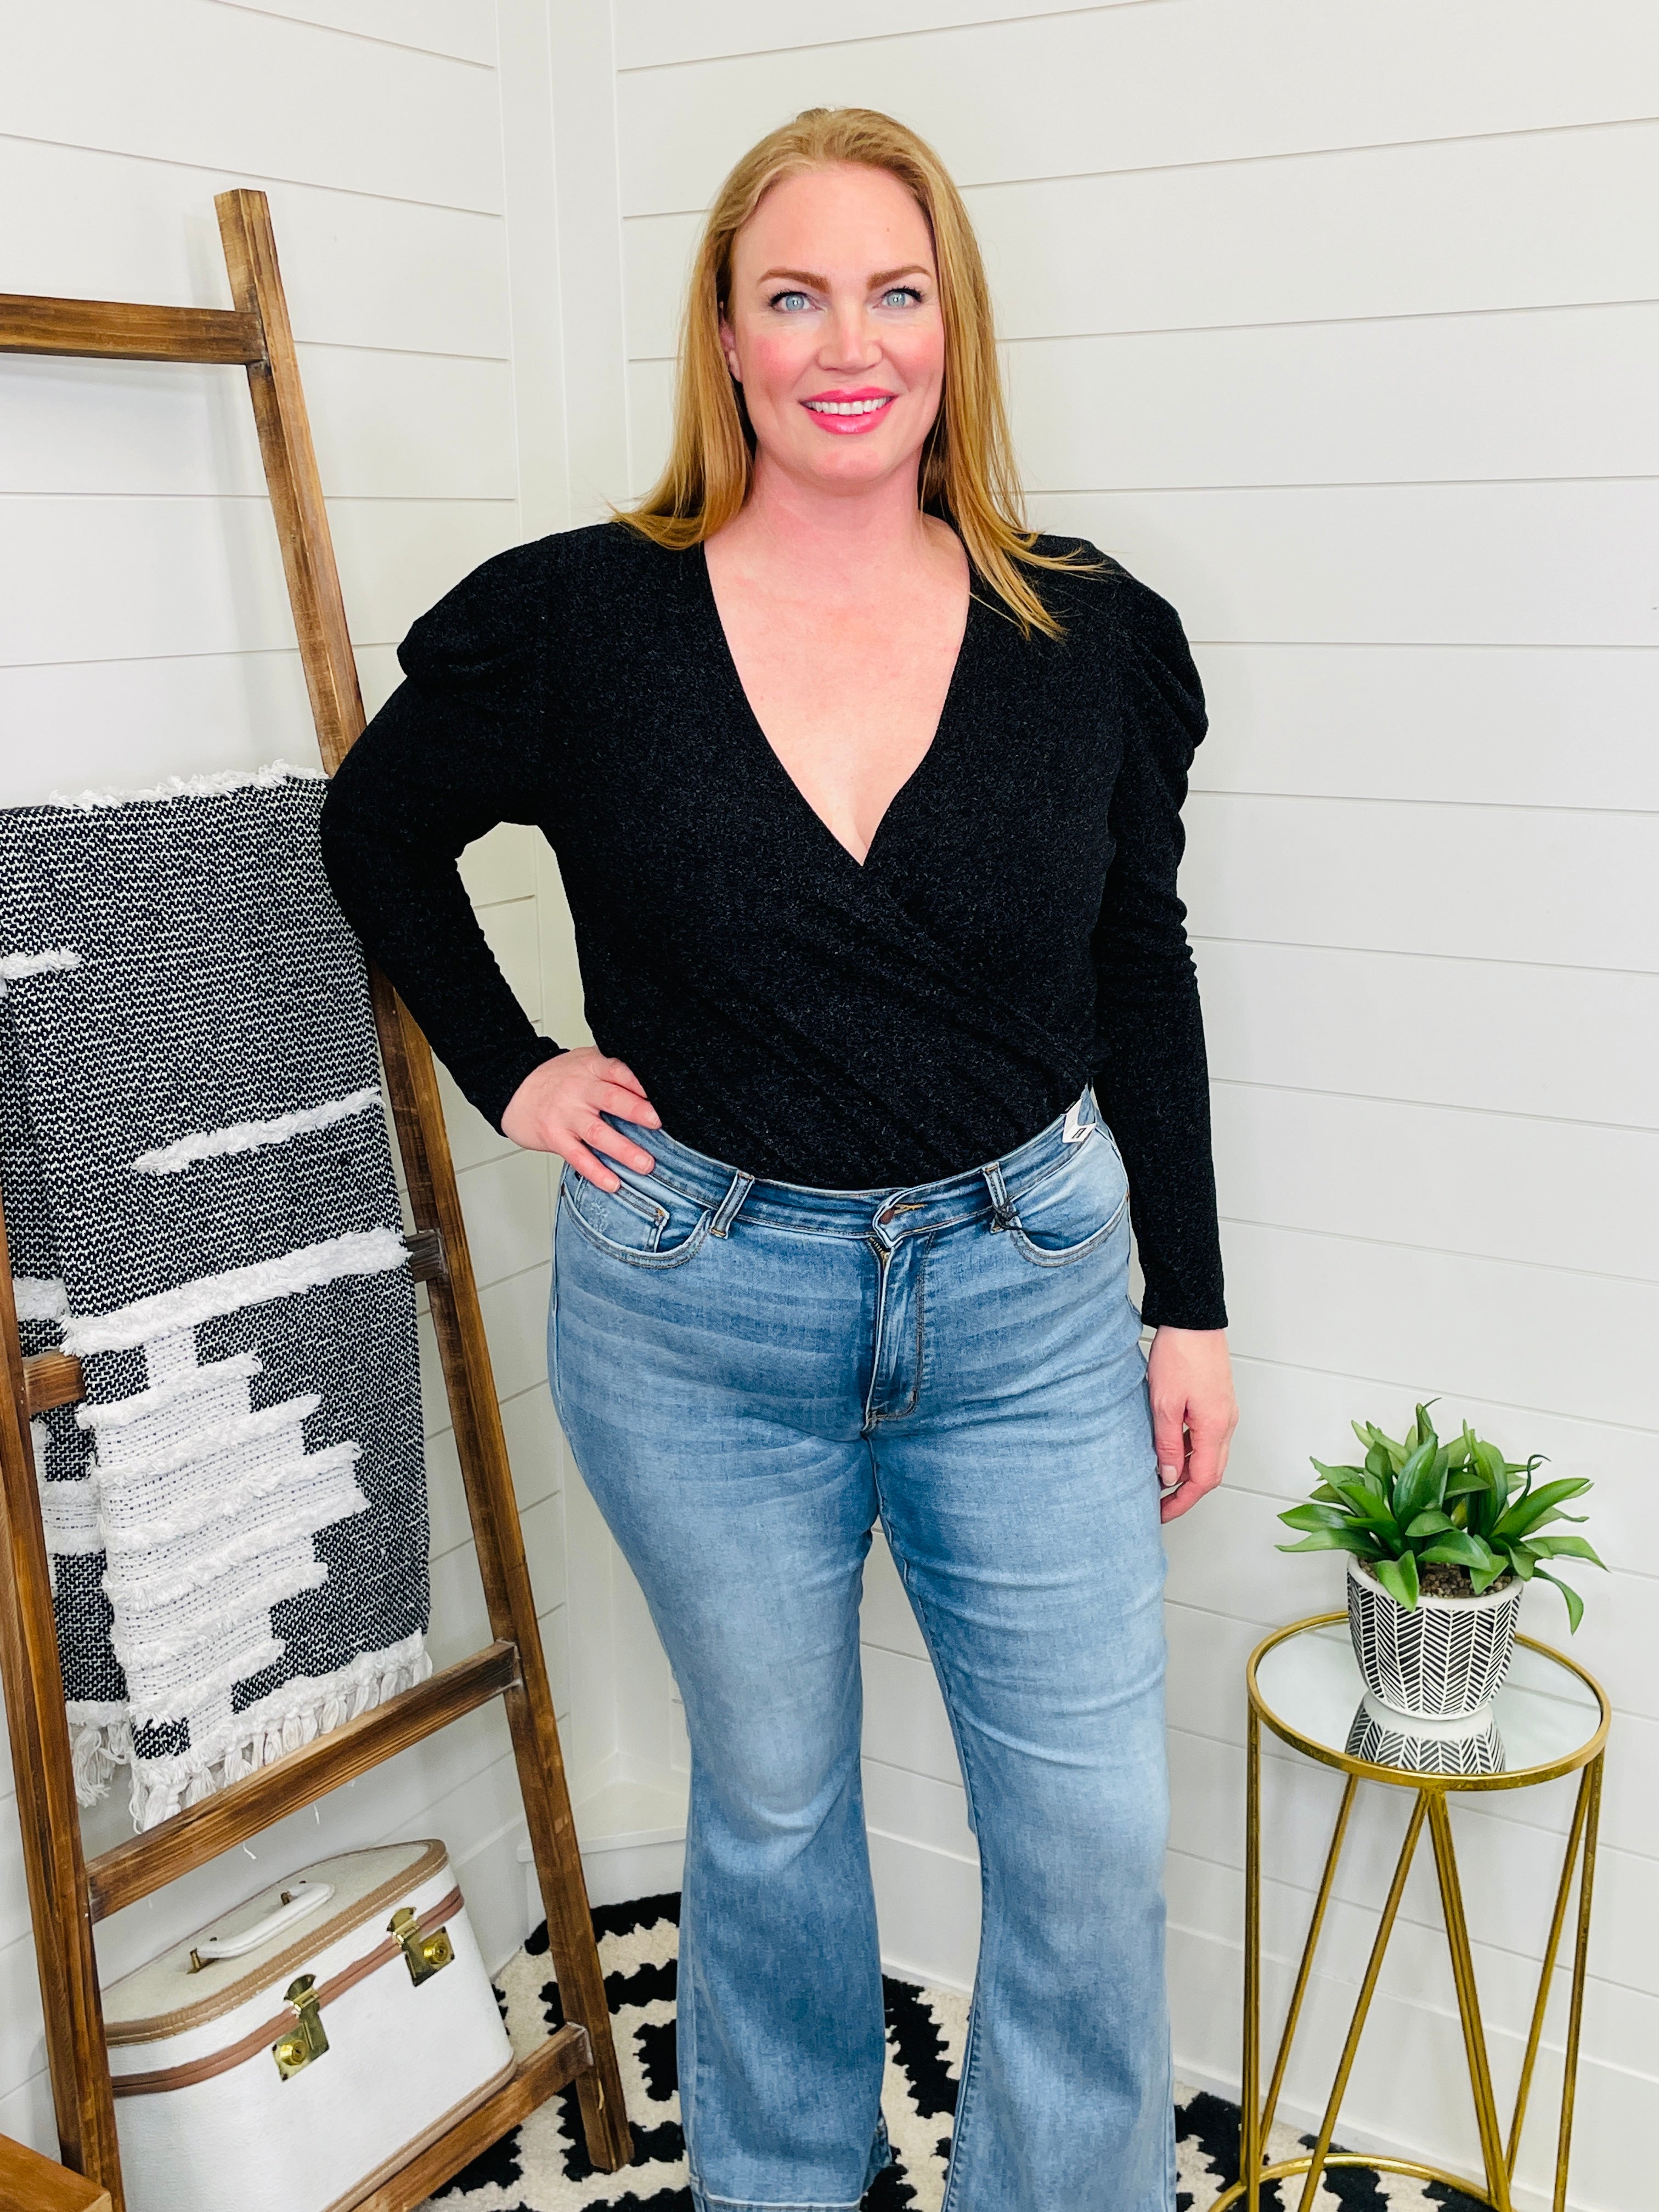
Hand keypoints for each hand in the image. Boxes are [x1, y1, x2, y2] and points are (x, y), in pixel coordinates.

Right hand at [500, 1047, 659, 1190]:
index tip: (662, 1094)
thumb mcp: (585, 1062)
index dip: (639, 1082)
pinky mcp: (555, 1136)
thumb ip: (613, 1069)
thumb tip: (655, 1084)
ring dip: (624, 1150)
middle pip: (612, 1099)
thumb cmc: (558, 1078)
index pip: (618, 1070)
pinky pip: (577, 1156)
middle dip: (637, 1112)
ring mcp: (566, 1115)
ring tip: (645, 1164)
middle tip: (659, 1123)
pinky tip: (613, 1182)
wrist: (514, 1087)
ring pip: (598, 1132)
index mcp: (592, 1067)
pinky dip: (596, 1171)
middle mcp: (579, 1089)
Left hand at [1146, 1326, 1236, 1522]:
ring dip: (1187, 1470)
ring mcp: (1225, 1412)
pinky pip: (1208, 1437)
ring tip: (1159, 1476)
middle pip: (1211, 1472)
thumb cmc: (1180, 1353)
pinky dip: (1190, 1450)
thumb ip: (1166, 1444)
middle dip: (1186, 1492)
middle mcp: (1227, 1423)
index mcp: (1215, 1428)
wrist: (1193, 1319)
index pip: (1203, 1480)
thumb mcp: (1163, 1404)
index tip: (1162, 1512)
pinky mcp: (1218, 1402)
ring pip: (1209, 1455)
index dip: (1182, 1501)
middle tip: (1160, 1503)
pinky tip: (1169, 1448)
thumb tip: (1168, 1476)